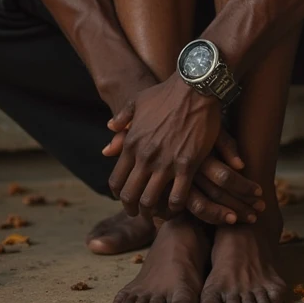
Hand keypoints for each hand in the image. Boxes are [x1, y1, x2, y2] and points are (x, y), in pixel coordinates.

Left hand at [104, 74, 222, 217]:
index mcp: (131, 143)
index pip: (116, 180)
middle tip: (140, 214)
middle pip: (130, 196)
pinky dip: (175, 207)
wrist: (194, 87)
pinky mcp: (187, 164)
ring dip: (152, 212)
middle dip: (132, 209)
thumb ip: (123, 118)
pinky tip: (178, 207)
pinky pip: (177, 196)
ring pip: (151, 200)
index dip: (119, 195)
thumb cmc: (166, 93)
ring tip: (158, 215)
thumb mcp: (138, 101)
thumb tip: (109, 129)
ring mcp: (165, 162)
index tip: (125, 199)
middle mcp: (144, 156)